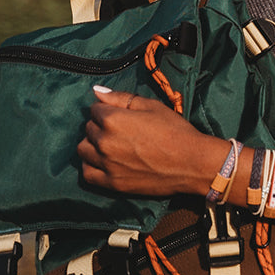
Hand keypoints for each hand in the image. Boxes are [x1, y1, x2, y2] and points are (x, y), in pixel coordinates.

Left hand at [77, 87, 223, 195]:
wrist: (191, 163)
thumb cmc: (175, 131)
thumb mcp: (152, 106)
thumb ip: (121, 98)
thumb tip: (96, 91)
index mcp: (113, 119)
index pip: (95, 109)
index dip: (108, 109)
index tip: (121, 115)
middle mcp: (104, 141)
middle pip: (89, 128)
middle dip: (101, 126)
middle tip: (121, 129)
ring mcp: (106, 164)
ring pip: (84, 149)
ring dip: (93, 144)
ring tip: (112, 145)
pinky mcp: (111, 183)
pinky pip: (87, 173)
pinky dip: (92, 165)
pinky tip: (105, 161)